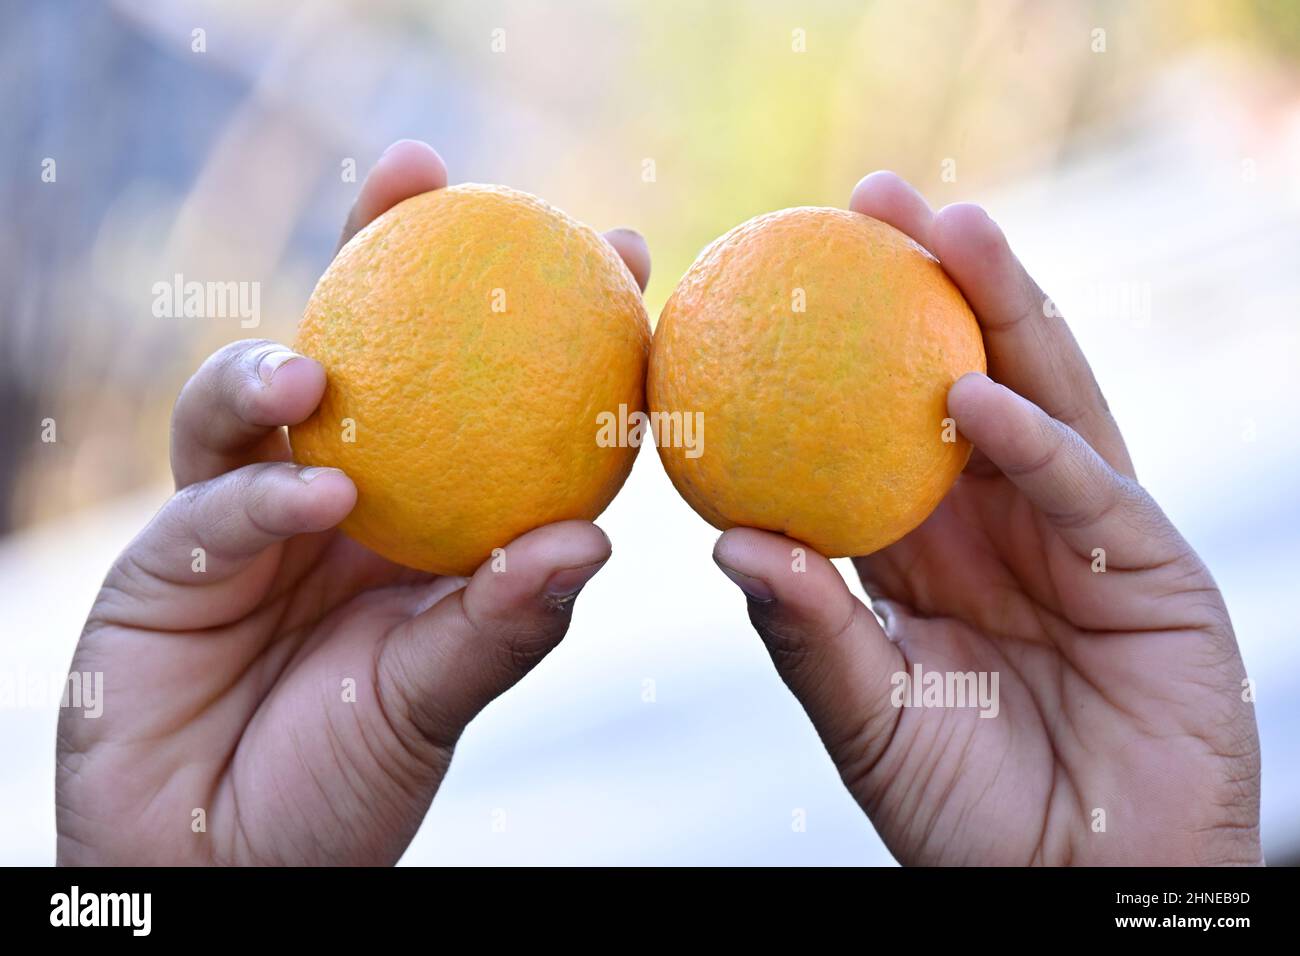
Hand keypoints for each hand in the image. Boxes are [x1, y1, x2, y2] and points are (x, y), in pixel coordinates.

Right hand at [56, 140, 651, 864]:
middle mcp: (332, 497)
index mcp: (413, 515)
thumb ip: (503, 623)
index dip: (531, 316)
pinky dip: (254, 500)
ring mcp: (241, 521)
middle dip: (376, 248)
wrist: (229, 869)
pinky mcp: (161, 563)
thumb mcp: (438, 699)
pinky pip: (207, 512)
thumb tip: (590, 536)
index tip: (613, 246)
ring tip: (318, 374)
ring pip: (245, 404)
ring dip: (276, 369)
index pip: (479, 392)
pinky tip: (311, 499)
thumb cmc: (340, 786)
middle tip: (421, 171)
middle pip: (352, 348)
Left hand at [712, 172, 1261, 865]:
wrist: (1067, 888)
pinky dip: (1033, 441)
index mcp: (926, 544)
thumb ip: (811, 632)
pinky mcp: (1149, 566)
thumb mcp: (868, 716)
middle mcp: (999, 518)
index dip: (844, 342)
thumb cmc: (962, 812)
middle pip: (970, 373)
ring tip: (953, 227)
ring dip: (1003, 309)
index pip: (882, 417)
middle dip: (932, 282)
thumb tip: (729, 541)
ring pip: (1044, 396)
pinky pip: (1085, 489)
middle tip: (874, 197)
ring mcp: (1077, 531)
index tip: (782, 268)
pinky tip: (973, 395)